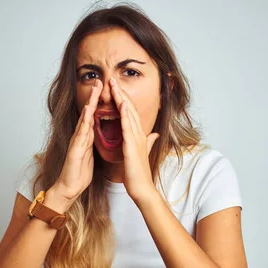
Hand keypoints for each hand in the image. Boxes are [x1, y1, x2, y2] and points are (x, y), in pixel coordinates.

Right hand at [52, 79, 102, 204]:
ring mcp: (77, 142)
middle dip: (94, 97)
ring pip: (84, 119)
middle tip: (100, 81)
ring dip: (90, 104)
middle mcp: (81, 137)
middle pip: (89, 113)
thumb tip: (101, 136)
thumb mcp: (92, 155)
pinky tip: (88, 112)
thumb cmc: (79, 173)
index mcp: (87, 138)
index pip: (95, 117)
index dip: (100, 104)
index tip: (107, 91)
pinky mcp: (74, 150)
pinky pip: (81, 133)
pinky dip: (85, 121)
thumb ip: (95, 144)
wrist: (69, 188)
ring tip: (95, 90)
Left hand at [109, 77, 159, 203]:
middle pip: (130, 109)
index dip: (124, 99)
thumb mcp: (144, 153)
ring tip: (114, 85)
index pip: (131, 113)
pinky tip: (121, 105)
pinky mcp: (132, 145)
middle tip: (113, 79)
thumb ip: (149, 142)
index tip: (117, 88)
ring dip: (122, 98)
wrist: (142, 188)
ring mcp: (136, 139)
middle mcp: (139, 134)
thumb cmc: (139, 173)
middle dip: (122, 93)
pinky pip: (128, 127)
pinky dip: (124, 115)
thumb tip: (154, 134)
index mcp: (139, 135)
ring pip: (128, 114)